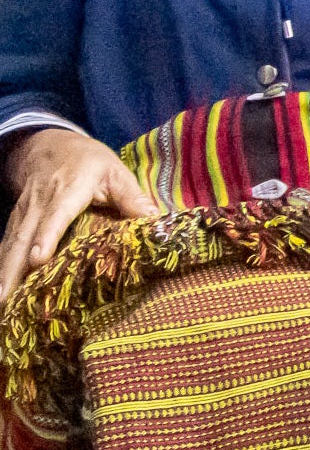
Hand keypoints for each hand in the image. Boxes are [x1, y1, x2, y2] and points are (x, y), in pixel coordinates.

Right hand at [0, 127, 154, 302]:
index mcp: (69, 190)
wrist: (49, 146)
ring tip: (0, 303)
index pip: (56, 215)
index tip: (39, 259)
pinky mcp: (16, 222)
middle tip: (4, 299)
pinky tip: (1, 292)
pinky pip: (7, 247)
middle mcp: (40, 204)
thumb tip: (154, 220)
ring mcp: (24, 214)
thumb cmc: (89, 162)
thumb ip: (132, 197)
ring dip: (3, 274)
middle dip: (12, 269)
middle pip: (24, 238)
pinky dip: (2, 269)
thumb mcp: (116, 172)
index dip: (47, 236)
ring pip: (11, 245)